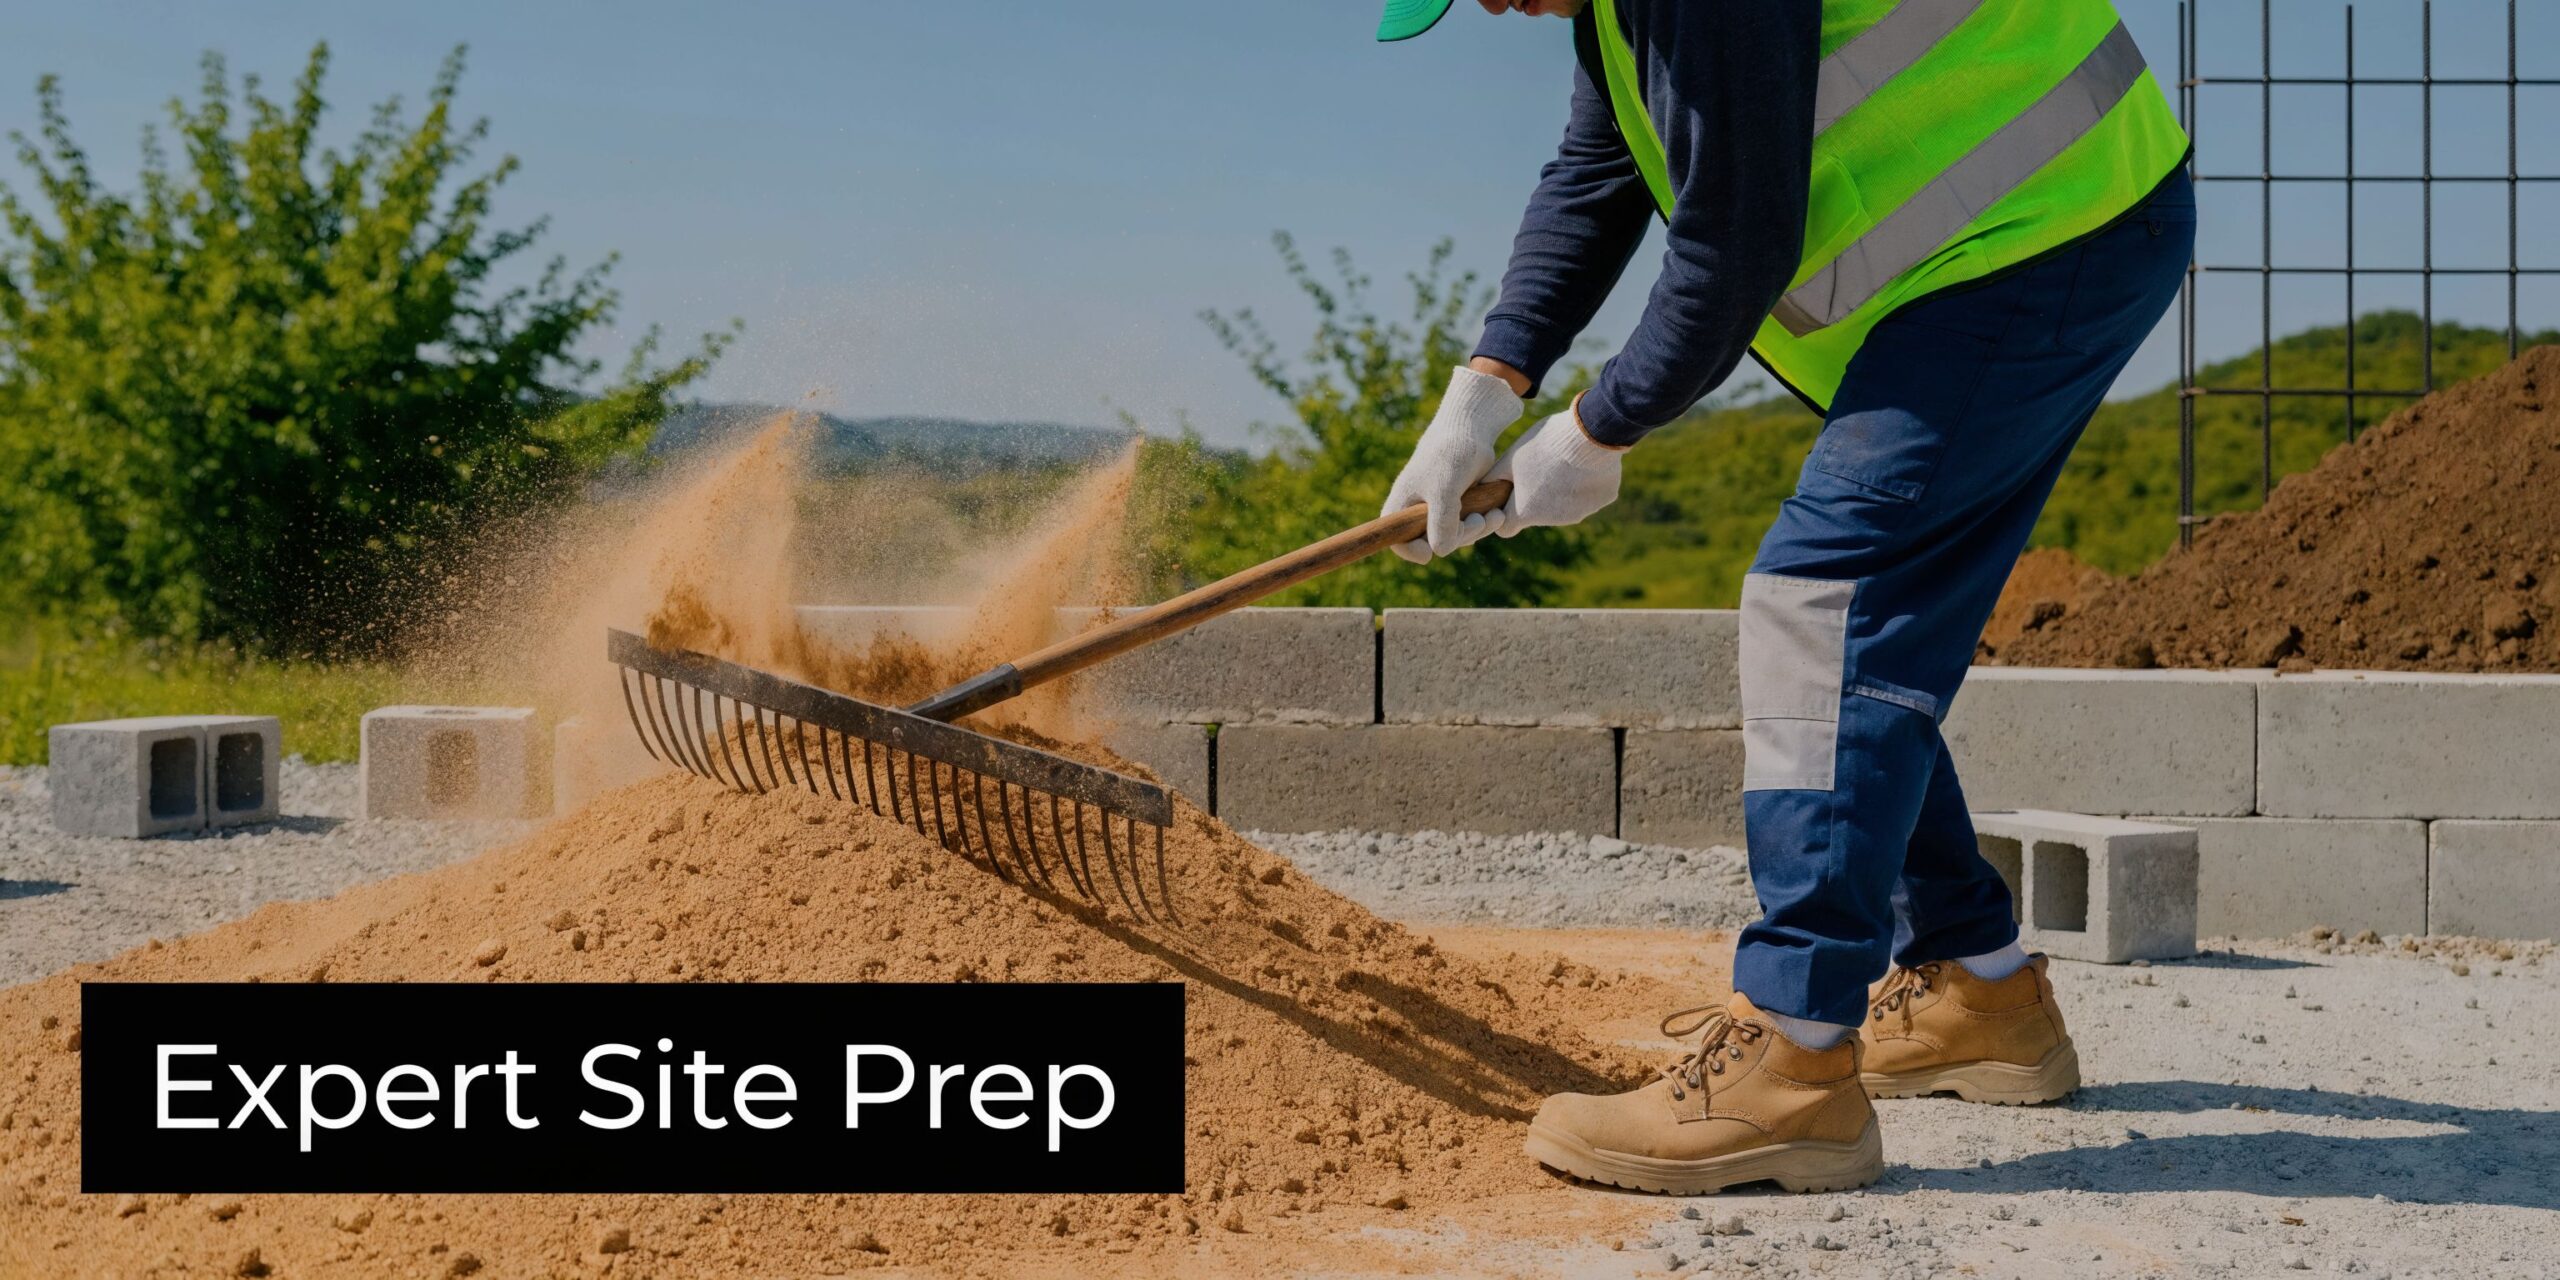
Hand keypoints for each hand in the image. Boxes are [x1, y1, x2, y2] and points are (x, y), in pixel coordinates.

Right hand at [1380, 365, 1524, 563]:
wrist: (1472, 429)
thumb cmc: (1450, 454)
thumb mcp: (1445, 490)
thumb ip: (1440, 521)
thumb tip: (1438, 552)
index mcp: (1401, 506)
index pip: (1398, 542)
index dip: (1412, 551)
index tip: (1431, 553)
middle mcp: (1416, 511)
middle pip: (1434, 543)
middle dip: (1460, 537)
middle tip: (1479, 521)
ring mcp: (1437, 509)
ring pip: (1455, 537)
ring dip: (1477, 530)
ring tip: (1494, 516)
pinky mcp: (1456, 506)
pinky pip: (1468, 527)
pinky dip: (1483, 523)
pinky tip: (1497, 514)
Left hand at [1485, 397, 1624, 534]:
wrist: (1590, 433)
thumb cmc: (1544, 445)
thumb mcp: (1510, 458)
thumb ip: (1495, 479)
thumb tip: (1482, 488)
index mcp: (1526, 513)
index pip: (1507, 528)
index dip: (1504, 513)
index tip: (1509, 496)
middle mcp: (1554, 520)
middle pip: (1538, 513)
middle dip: (1536, 497)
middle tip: (1541, 467)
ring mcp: (1581, 511)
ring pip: (1565, 504)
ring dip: (1561, 489)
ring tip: (1563, 461)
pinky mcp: (1602, 500)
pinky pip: (1590, 493)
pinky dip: (1585, 481)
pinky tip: (1584, 461)